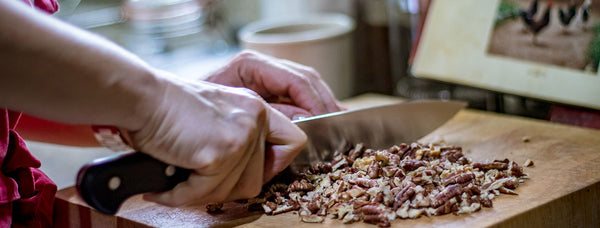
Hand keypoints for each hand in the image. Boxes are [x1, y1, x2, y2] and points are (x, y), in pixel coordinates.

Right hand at [133, 72, 305, 205]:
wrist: (142, 98)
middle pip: (258, 178)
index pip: (294, 141)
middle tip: (197, 181)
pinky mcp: (221, 153)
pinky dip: (181, 196)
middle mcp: (255, 119)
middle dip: (226, 187)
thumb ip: (240, 136)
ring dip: (203, 193)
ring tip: (178, 181)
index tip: (249, 171)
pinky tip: (165, 188)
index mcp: (256, 108)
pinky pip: (206, 193)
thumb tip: (250, 175)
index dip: (276, 163)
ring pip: (236, 190)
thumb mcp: (217, 114)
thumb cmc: (167, 108)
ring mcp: (241, 136)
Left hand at [205, 50, 344, 119]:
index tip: (326, 122)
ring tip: (336, 125)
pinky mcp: (267, 89)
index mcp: (251, 65)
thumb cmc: (194, 110)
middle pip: (306, 79)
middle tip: (337, 126)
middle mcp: (262, 66)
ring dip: (323, 105)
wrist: (173, 111)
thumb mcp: (232, 113)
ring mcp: (266, 76)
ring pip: (306, 85)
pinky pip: (297, 94)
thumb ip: (268, 114)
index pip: (296, 80)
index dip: (316, 102)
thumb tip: (304, 119)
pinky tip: (325, 121)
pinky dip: (313, 108)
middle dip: (325, 103)